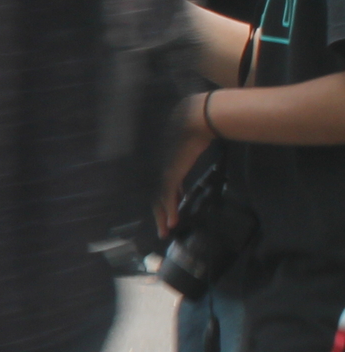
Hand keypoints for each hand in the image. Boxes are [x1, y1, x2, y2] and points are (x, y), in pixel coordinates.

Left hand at [157, 94, 212, 236]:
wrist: (196, 120)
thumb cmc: (194, 132)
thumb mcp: (187, 151)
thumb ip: (183, 162)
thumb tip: (187, 172)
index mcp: (161, 165)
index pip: (158, 188)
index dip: (162, 202)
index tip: (167, 213)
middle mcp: (158, 169)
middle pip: (155, 197)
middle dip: (158, 215)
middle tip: (162, 230)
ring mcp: (163, 171)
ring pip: (159, 200)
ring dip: (163, 217)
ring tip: (165, 231)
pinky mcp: (171, 173)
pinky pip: (168, 196)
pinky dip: (170, 210)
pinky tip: (172, 221)